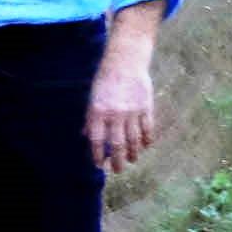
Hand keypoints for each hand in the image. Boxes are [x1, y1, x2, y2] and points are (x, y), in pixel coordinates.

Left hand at [85, 38, 154, 173]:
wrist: (125, 62)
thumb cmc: (105, 80)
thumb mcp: (93, 98)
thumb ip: (90, 118)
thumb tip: (85, 135)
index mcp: (98, 111)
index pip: (97, 140)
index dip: (98, 155)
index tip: (99, 165)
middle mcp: (115, 114)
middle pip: (117, 144)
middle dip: (118, 161)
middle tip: (118, 170)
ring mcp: (131, 112)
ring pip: (134, 140)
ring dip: (133, 154)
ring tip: (132, 160)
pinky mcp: (145, 108)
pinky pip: (147, 130)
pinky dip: (146, 141)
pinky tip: (144, 146)